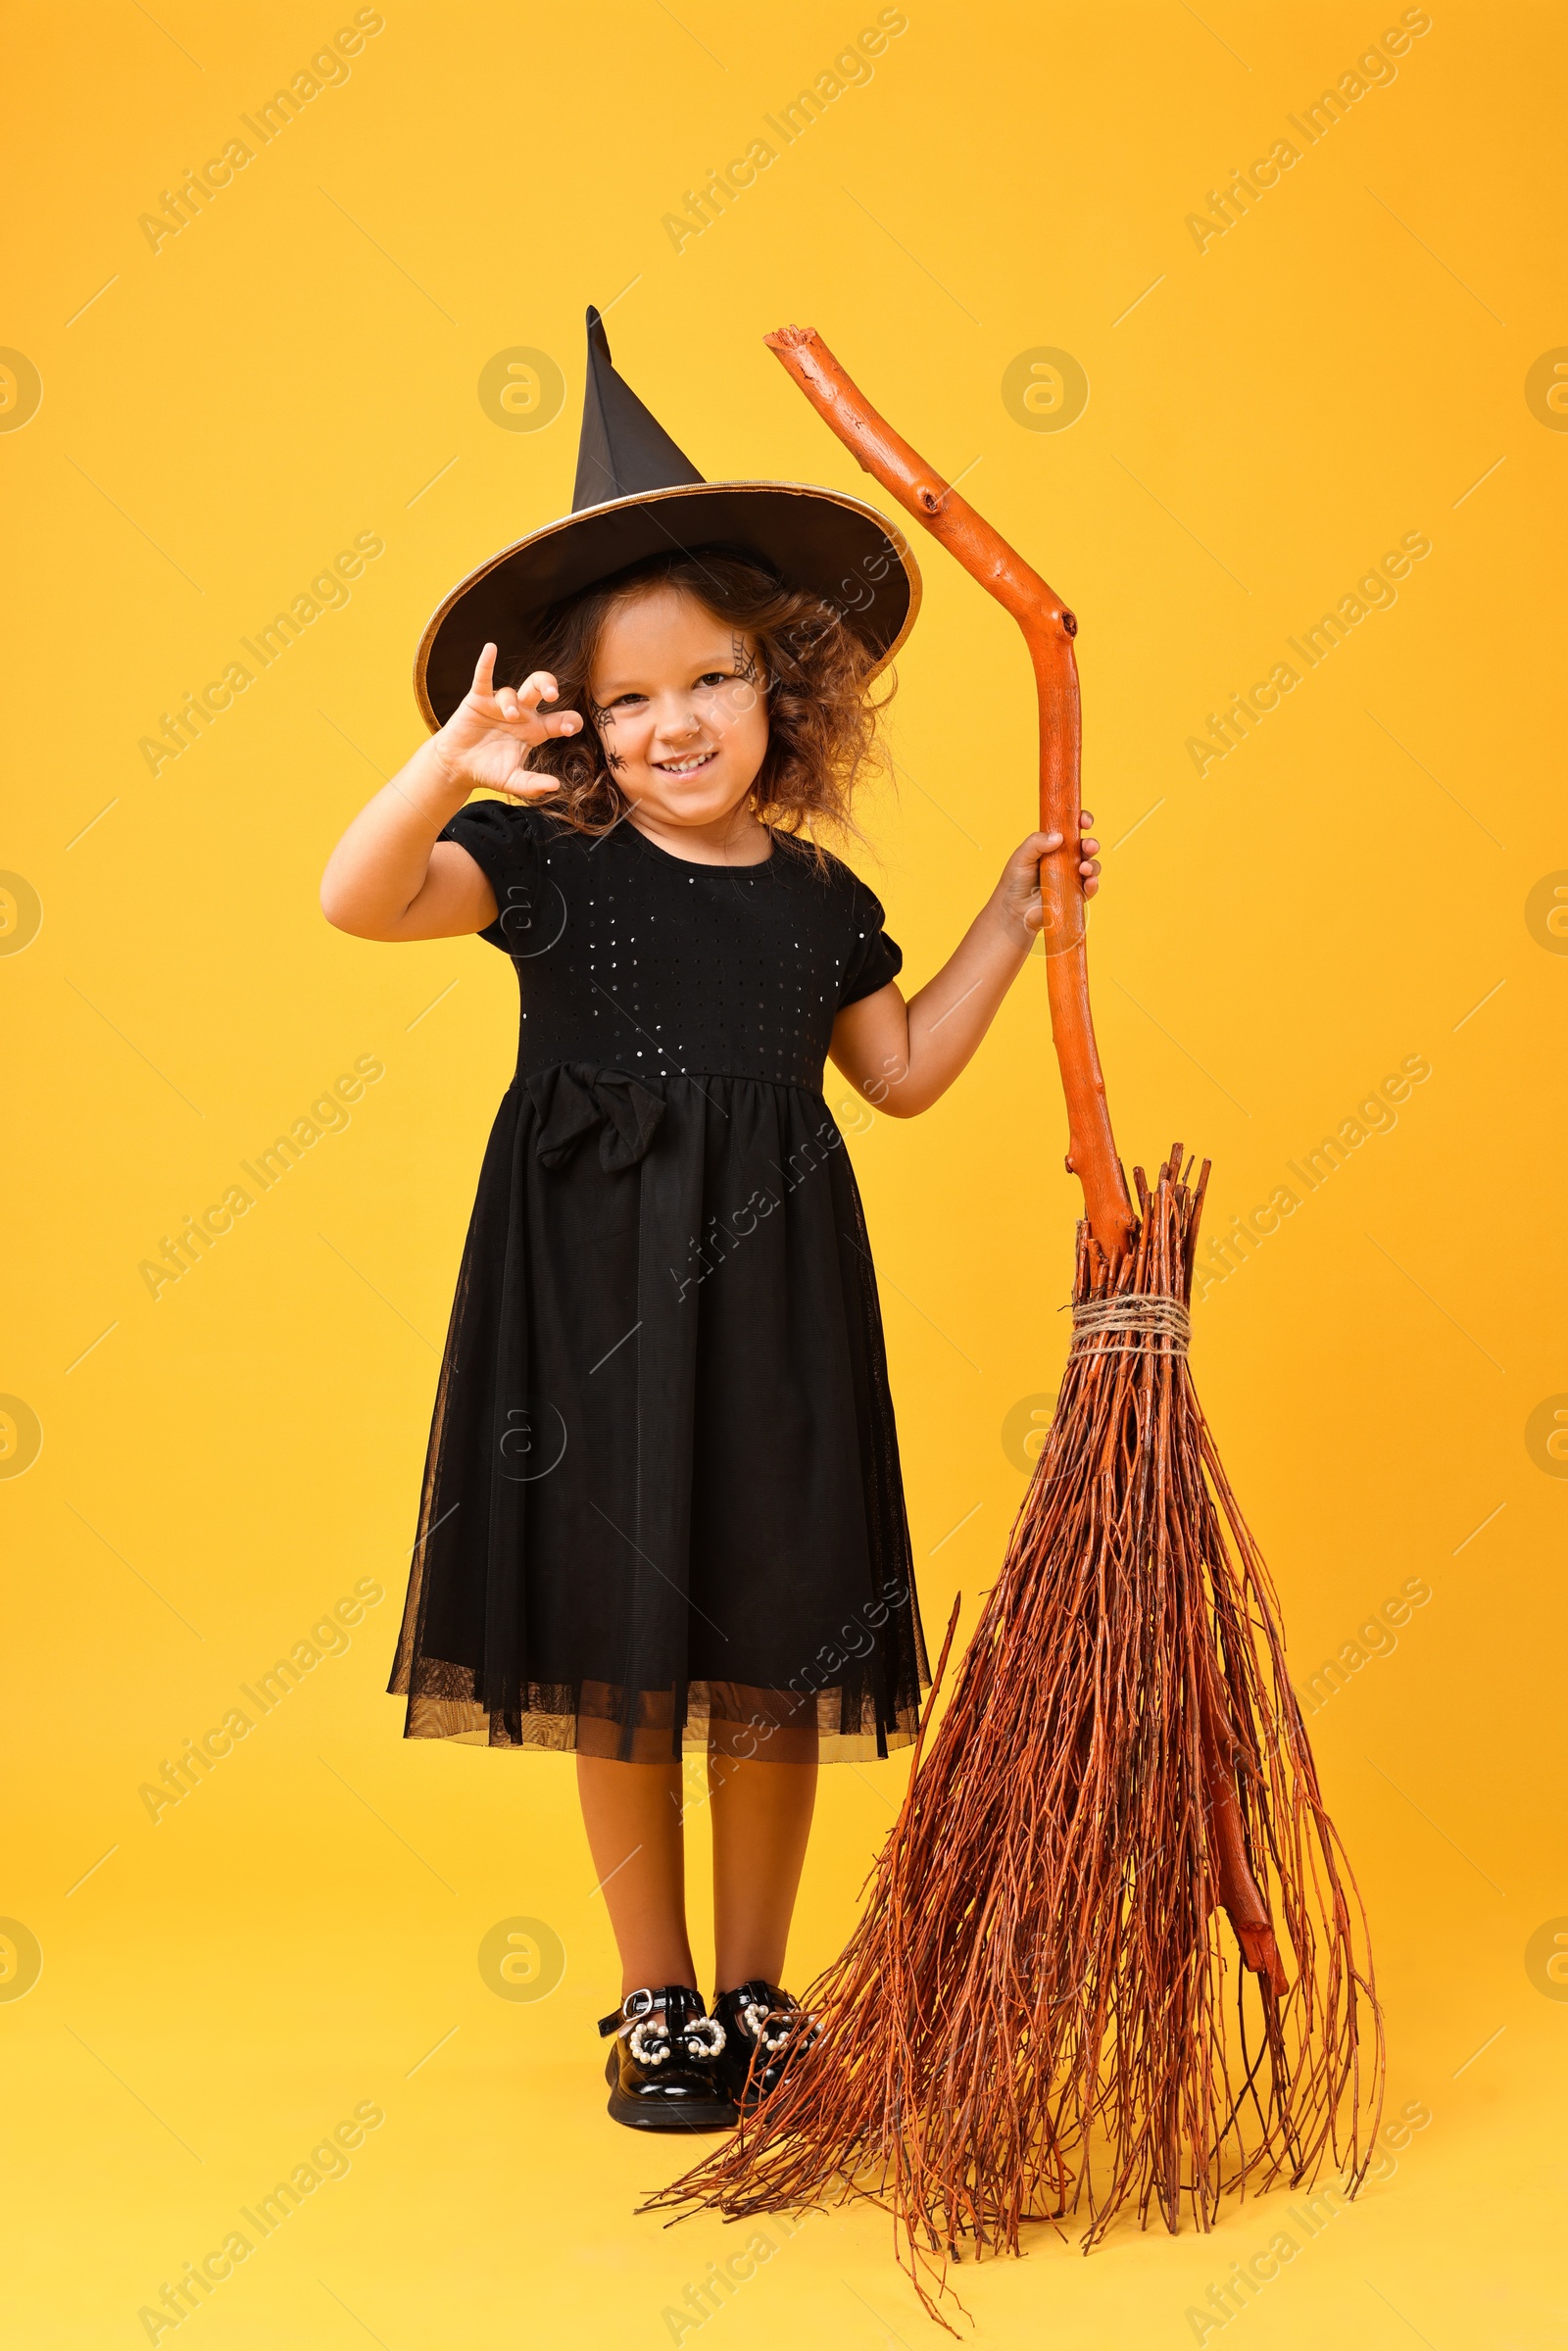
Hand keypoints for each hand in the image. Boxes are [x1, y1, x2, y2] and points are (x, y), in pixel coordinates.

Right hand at [431, 643, 580, 797]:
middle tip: (552, 695)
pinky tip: (490, 649)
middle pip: (540, 688)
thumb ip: (533, 785)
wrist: (457, 767)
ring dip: (511, 702)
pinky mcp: (478, 699)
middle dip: (548, 686)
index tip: (569, 728)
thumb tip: (555, 787)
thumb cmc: (488, 770)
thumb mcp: (513, 781)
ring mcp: (500, 704)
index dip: (568, 721)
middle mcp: (522, 713)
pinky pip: (482, 677)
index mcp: (536, 730)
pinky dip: (486, 663)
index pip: (560, 719)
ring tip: (509, 716)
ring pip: (512, 691)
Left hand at [996, 814, 1101, 945]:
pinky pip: (1090, 888)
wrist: (1013, 910)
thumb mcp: (1021, 857)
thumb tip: (1059, 837)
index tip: (1084, 822)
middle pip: (1086, 846)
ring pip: (1092, 866)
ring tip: (1084, 868)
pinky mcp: (1075, 894)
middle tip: (1088, 846)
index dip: (1081, 821)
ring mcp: (1072, 877)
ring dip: (1093, 865)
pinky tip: (1089, 882)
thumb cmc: (1014, 882)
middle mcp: (1066, 859)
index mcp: (1054, 845)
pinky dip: (1093, 884)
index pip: (1071, 829)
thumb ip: (1036, 842)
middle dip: (1091, 844)